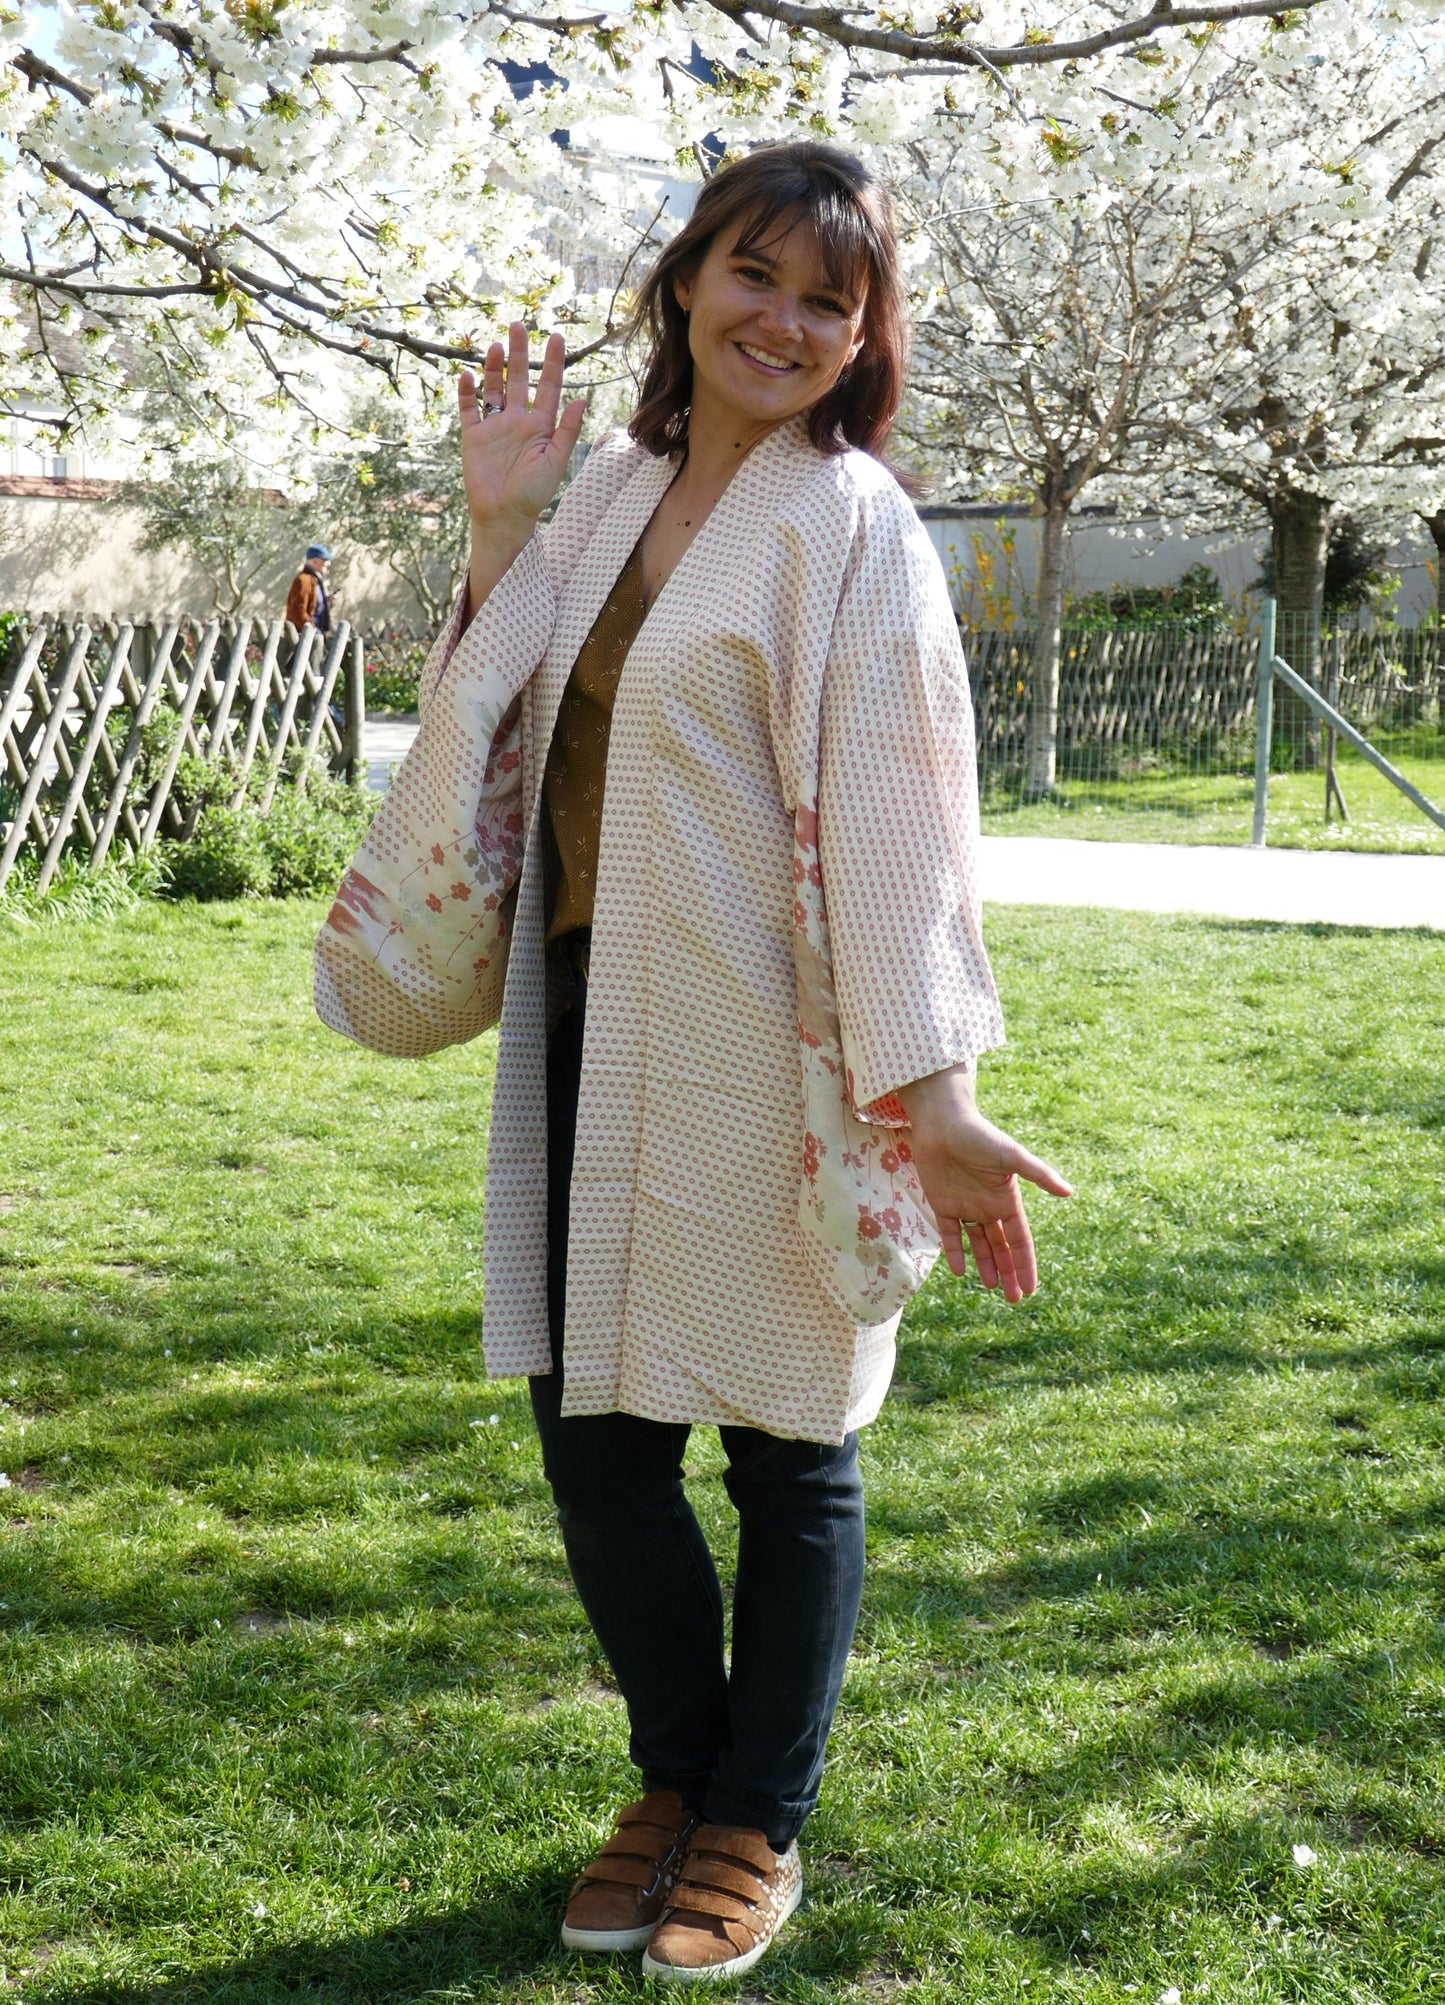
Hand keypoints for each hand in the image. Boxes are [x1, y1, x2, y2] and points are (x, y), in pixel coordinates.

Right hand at [459, 322, 585, 555]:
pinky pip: (469, 409)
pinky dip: (467, 393)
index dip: (553, 363)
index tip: (556, 337)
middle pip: (519, 380)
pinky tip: (468, 375)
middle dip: (520, 353)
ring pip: (494, 389)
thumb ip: (567, 430)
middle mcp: (518, 421)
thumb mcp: (555, 461)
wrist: (504, 516)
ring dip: (494, 368)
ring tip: (497, 345)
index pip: (549, 387)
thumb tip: (581, 399)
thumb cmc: (534, 494)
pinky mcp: (474, 436)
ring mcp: (495, 427)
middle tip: (519, 325)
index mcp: (541, 426)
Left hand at [895, 1065, 1070, 1302]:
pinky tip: (959, 1272)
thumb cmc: (979, 1135)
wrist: (942, 1122)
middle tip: (1014, 1299)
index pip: (1020, 1240)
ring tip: (992, 1287)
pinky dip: (954, 1252)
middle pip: (1001, 1247)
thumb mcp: (1011, 1156)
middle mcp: (988, 1206)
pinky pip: (949, 1234)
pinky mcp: (941, 1203)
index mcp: (1007, 1199)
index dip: (1025, 1264)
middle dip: (1009, 1272)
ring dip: (986, 1265)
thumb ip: (1039, 1174)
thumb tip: (1070, 1192)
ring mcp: (965, 1205)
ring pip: (978, 1243)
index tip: (1030, 1289)